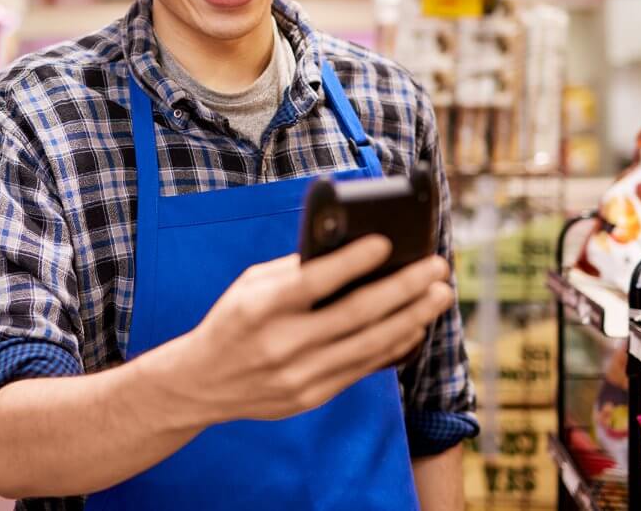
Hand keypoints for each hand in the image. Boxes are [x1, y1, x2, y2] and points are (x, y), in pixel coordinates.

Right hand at [152, 236, 452, 424]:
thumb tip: (350, 250)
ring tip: (439, 295)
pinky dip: (394, 346)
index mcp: (260, 307)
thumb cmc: (232, 321)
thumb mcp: (249, 285)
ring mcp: (298, 375)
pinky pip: (363, 369)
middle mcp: (280, 343)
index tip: (387, 243)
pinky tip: (415, 327)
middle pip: (356, 314)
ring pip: (369, 344)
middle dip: (404, 289)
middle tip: (437, 269)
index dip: (353, 262)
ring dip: (412, 317)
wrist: (201, 382)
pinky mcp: (311, 396)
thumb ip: (294, 270)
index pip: (314, 282)